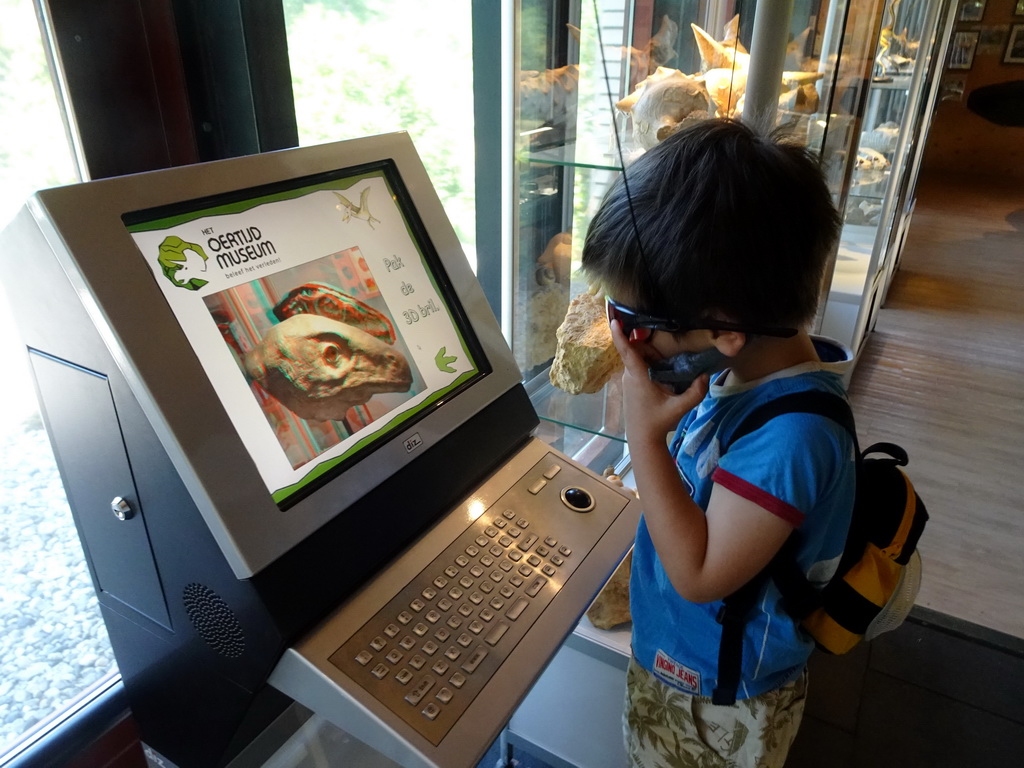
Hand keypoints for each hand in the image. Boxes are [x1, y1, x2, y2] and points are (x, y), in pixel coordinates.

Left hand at [609, 320, 708, 447]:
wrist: (643, 438)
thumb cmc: (658, 422)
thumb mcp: (680, 408)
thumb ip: (695, 393)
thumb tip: (705, 375)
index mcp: (638, 377)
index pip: (626, 352)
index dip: (619, 335)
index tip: (614, 321)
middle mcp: (629, 376)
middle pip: (636, 351)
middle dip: (651, 348)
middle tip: (668, 356)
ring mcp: (627, 380)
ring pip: (637, 359)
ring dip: (651, 357)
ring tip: (667, 367)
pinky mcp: (629, 384)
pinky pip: (637, 366)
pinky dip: (648, 364)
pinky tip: (662, 374)